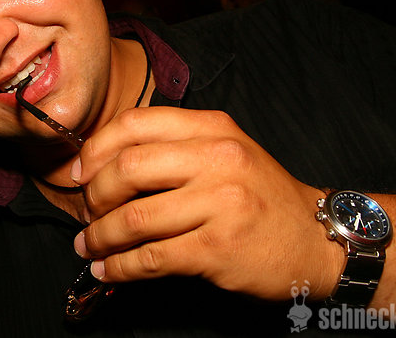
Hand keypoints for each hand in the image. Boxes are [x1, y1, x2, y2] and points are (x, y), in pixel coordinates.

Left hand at [72, 106, 342, 300]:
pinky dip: (120, 267)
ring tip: (89, 246)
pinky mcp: (218, 248)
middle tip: (86, 213)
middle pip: (127, 168)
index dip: (96, 148)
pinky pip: (151, 258)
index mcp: (213, 128)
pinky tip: (109, 271)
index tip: (80, 172)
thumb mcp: (227, 151)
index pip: (136, 123)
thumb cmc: (261, 195)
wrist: (316, 239)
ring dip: (100, 237)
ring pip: (134, 218)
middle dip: (94, 195)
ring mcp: (220, 203)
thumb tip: (106, 165)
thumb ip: (176, 148)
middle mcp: (217, 158)